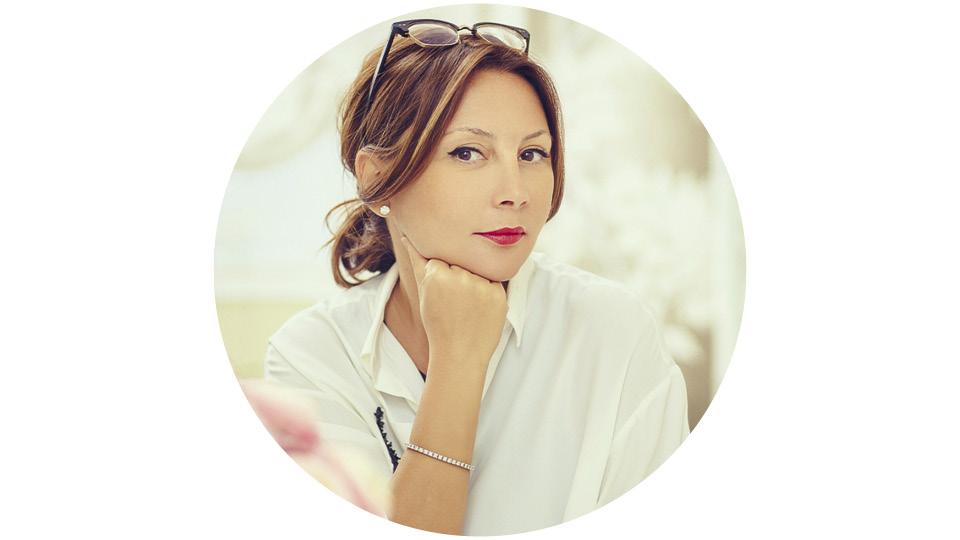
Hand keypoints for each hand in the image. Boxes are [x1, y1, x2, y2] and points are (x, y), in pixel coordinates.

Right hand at [399, 234, 507, 369]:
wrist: (460, 354)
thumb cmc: (439, 324)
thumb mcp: (424, 291)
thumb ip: (418, 260)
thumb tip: (407, 234)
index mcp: (436, 274)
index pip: (442, 258)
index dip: (442, 275)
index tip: (443, 293)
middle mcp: (459, 276)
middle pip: (461, 262)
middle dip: (459, 277)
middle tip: (456, 303)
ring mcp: (480, 284)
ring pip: (478, 270)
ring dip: (475, 283)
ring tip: (468, 307)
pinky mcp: (498, 293)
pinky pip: (495, 281)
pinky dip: (489, 292)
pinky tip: (481, 309)